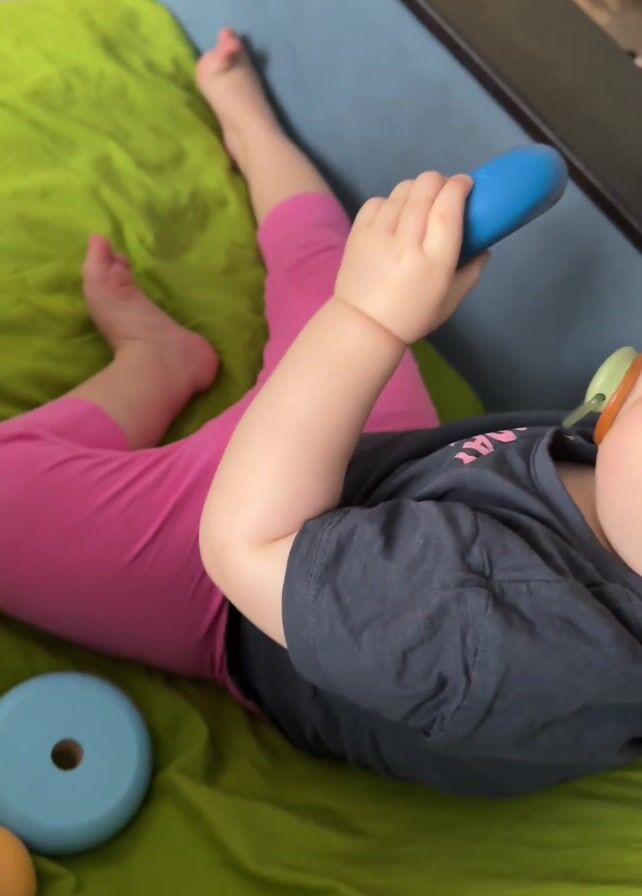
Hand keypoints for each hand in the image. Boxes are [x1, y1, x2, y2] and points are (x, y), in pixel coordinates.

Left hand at [333, 172, 488, 344]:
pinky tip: (395, 216)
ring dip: (417, 190)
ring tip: (420, 204)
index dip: (459, 186)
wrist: (363, 326)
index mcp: (433, 259)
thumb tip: (486, 246)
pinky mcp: (358, 231)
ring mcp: (378, 234)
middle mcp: (405, 241)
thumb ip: (473, 271)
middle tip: (444, 193)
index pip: (448, 206)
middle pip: (426, 188)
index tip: (465, 184)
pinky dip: (392, 202)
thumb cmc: (412, 315)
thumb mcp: (451, 300)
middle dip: (440, 182)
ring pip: (403, 189)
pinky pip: (379, 200)